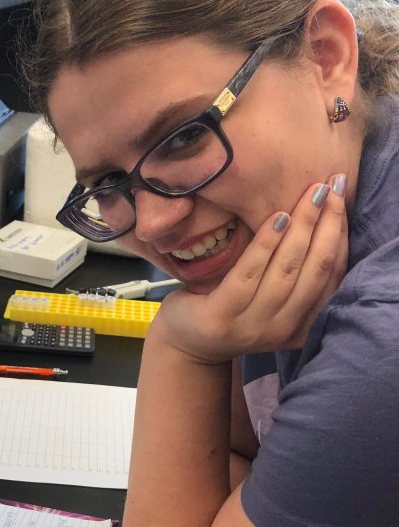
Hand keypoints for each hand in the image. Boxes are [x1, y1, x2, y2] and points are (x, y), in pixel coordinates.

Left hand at [157, 175, 348, 363]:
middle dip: (327, 225)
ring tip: (310, 193)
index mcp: (303, 326)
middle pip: (314, 270)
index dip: (339, 235)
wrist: (186, 341)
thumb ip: (297, 275)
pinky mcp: (222, 317)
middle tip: (332, 185)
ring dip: (302, 227)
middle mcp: (283, 331)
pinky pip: (248, 274)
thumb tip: (326, 218)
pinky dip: (266, 244)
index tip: (341, 197)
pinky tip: (278, 216)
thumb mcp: (272, 298)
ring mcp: (252, 327)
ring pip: (286, 270)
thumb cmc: (233, 308)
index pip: (331, 276)